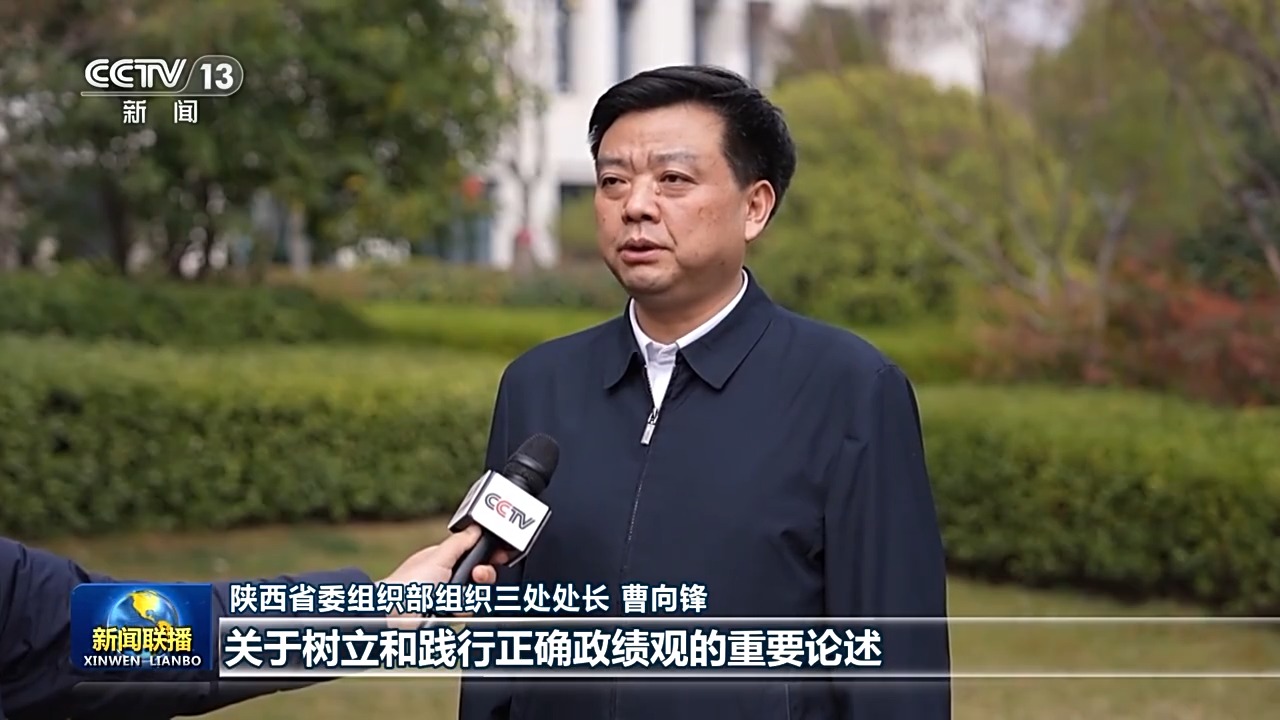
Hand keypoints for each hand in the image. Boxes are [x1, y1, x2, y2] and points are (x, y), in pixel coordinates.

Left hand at [377, 526, 512, 627]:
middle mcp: (447, 578)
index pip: (475, 554)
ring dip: (470, 596)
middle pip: (481, 576)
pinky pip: (467, 614)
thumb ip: (460, 542)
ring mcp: (447, 599)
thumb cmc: (406, 584)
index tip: (499, 555)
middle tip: (477, 575)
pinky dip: (461, 612)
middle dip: (483, 575)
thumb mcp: (438, 557)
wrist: (391, 617)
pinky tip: (451, 610)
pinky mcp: (447, 617)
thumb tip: (476, 528)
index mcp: (444, 560)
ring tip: (456, 597)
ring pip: (477, 596)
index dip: (489, 555)